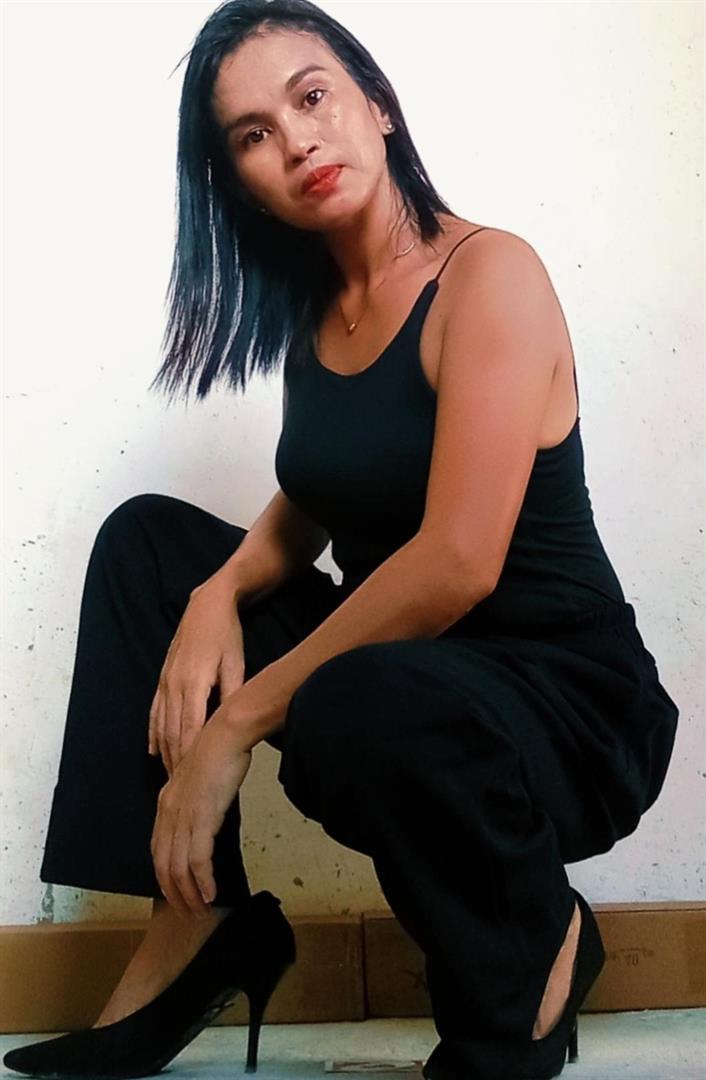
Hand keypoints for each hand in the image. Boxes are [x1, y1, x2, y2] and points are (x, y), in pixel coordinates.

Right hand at [148, 577, 245, 775]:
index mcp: (194, 682)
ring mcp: (165, 682)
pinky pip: (154, 712)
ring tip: (169, 778)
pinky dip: (153, 733)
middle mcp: (174, 685)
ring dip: (164, 752)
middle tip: (179, 788)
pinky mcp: (162, 679)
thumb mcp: (236, 662)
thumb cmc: (226, 634)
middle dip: (175, 761)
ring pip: (161, 725)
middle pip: (172, 732)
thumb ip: (233, 692)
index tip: (191, 778)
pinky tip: (153, 751)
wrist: (207, 605)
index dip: (189, 755)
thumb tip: (234, 721)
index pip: (190, 728)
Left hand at [150, 706, 251, 918]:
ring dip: (190, 894)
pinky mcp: (201, 818)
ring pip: (179, 868)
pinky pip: (198, 859)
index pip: (158, 851)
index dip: (165, 877)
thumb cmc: (219, 752)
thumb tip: (202, 816)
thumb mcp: (199, 779)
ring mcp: (183, 817)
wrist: (225, 735)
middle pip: (164, 866)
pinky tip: (211, 893)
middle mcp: (168, 813)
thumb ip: (194, 800)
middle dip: (175, 895)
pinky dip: (203, 881)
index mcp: (165, 804)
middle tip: (188, 913)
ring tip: (200, 910)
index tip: (176, 894)